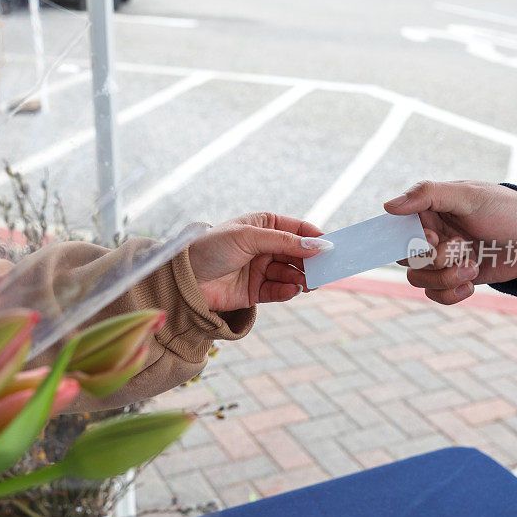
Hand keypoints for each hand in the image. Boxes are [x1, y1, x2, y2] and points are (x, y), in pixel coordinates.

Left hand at [188, 212, 331, 311]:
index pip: (297, 228)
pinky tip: (293, 290)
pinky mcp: (255, 291)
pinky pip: (279, 291)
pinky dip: (288, 291)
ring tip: (310, 282)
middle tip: (327, 270)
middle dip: (312, 261)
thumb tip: (318, 245)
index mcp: (263, 225)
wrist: (184, 277)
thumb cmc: (212, 248)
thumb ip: (284, 241)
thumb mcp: (249, 237)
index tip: (332, 246)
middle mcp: (264, 246)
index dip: (315, 237)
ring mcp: (260, 269)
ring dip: (302, 277)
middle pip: (298, 253)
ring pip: (291, 273)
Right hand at [384, 180, 516, 304]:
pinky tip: (471, 284)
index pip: (399, 229)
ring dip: (444, 277)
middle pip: (406, 258)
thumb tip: (388, 206)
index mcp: (429, 211)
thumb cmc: (507, 210)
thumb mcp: (469, 196)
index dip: (411, 240)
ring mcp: (443, 259)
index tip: (434, 238)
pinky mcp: (456, 278)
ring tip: (472, 267)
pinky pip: (436, 295)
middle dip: (433, 259)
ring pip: (419, 279)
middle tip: (461, 247)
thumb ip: (428, 195)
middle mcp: (432, 235)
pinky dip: (450, 293)